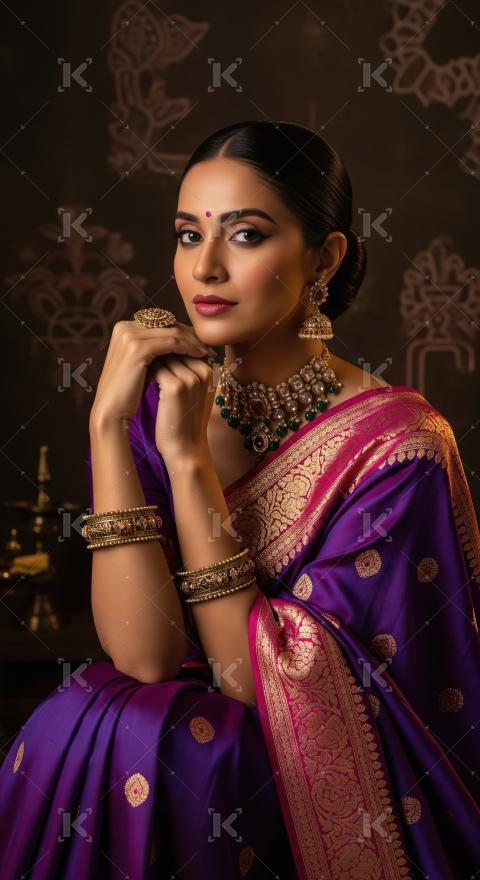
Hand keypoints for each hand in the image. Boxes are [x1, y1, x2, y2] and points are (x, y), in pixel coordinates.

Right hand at [89, 320, 214, 429]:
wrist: (112, 410)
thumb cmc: (129, 392)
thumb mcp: (142, 364)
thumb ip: (156, 349)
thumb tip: (183, 340)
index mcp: (124, 328)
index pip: (161, 323)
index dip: (182, 332)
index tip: (200, 343)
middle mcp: (124, 327)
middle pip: (167, 324)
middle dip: (190, 335)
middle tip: (208, 346)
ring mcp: (130, 335)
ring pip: (172, 332)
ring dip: (193, 341)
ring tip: (207, 352)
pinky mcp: (137, 347)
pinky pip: (172, 342)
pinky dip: (189, 347)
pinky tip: (200, 356)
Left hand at [151, 354, 216, 464]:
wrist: (185, 449)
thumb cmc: (184, 422)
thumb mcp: (192, 394)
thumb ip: (185, 371)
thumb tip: (164, 352)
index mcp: (209, 370)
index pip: (185, 345)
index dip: (166, 345)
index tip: (151, 350)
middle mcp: (203, 371)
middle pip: (175, 346)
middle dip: (157, 348)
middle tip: (141, 354)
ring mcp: (190, 378)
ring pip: (164, 355)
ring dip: (150, 359)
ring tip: (140, 367)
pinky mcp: (176, 387)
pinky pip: (156, 369)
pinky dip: (146, 372)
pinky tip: (140, 379)